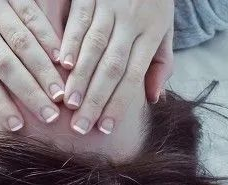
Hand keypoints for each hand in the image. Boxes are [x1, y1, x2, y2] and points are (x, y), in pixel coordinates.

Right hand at [59, 0, 174, 134]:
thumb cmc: (154, 2)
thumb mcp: (166, 30)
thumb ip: (161, 64)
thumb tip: (154, 99)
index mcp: (151, 34)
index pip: (132, 76)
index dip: (118, 104)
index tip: (105, 128)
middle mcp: (131, 22)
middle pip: (111, 67)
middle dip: (95, 99)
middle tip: (80, 125)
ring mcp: (110, 7)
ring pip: (93, 47)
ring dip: (80, 77)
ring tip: (67, 103)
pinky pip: (78, 21)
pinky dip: (69, 42)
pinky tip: (61, 63)